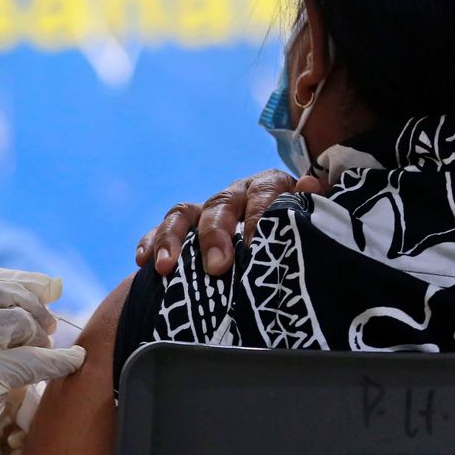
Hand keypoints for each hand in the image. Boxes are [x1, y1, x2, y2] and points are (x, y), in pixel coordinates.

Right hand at [0, 268, 86, 454]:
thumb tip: (52, 285)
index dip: (20, 283)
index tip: (46, 288)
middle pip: (2, 295)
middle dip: (33, 309)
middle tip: (47, 327)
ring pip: (17, 321)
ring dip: (38, 337)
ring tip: (40, 351)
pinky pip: (32, 359)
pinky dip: (58, 360)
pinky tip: (73, 361)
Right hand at [135, 170, 321, 276]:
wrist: (275, 244)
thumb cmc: (295, 236)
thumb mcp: (309, 221)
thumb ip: (312, 206)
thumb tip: (310, 186)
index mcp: (267, 188)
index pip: (262, 194)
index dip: (258, 216)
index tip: (255, 244)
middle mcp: (233, 195)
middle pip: (218, 206)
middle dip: (214, 236)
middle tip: (217, 268)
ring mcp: (204, 212)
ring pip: (182, 214)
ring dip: (171, 240)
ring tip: (166, 268)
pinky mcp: (182, 230)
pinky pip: (158, 231)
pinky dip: (149, 244)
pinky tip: (143, 263)